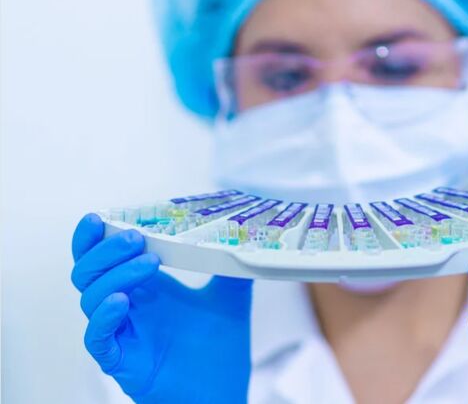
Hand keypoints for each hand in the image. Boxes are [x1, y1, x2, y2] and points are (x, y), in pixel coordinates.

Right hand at [71, 213, 252, 402]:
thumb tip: (245, 237)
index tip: (98, 215)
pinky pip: (97, 337)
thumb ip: (232, 268)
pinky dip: (104, 316)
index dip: (93, 236)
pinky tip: (122, 301)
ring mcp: (121, 334)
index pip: (102, 256)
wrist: (222, 391)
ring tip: (148, 263)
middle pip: (89, 271)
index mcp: (144, 288)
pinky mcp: (120, 360)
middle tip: (135, 237)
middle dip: (105, 250)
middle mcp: (126, 307)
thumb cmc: (218, 349)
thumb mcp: (230, 299)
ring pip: (91, 298)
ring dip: (115, 275)